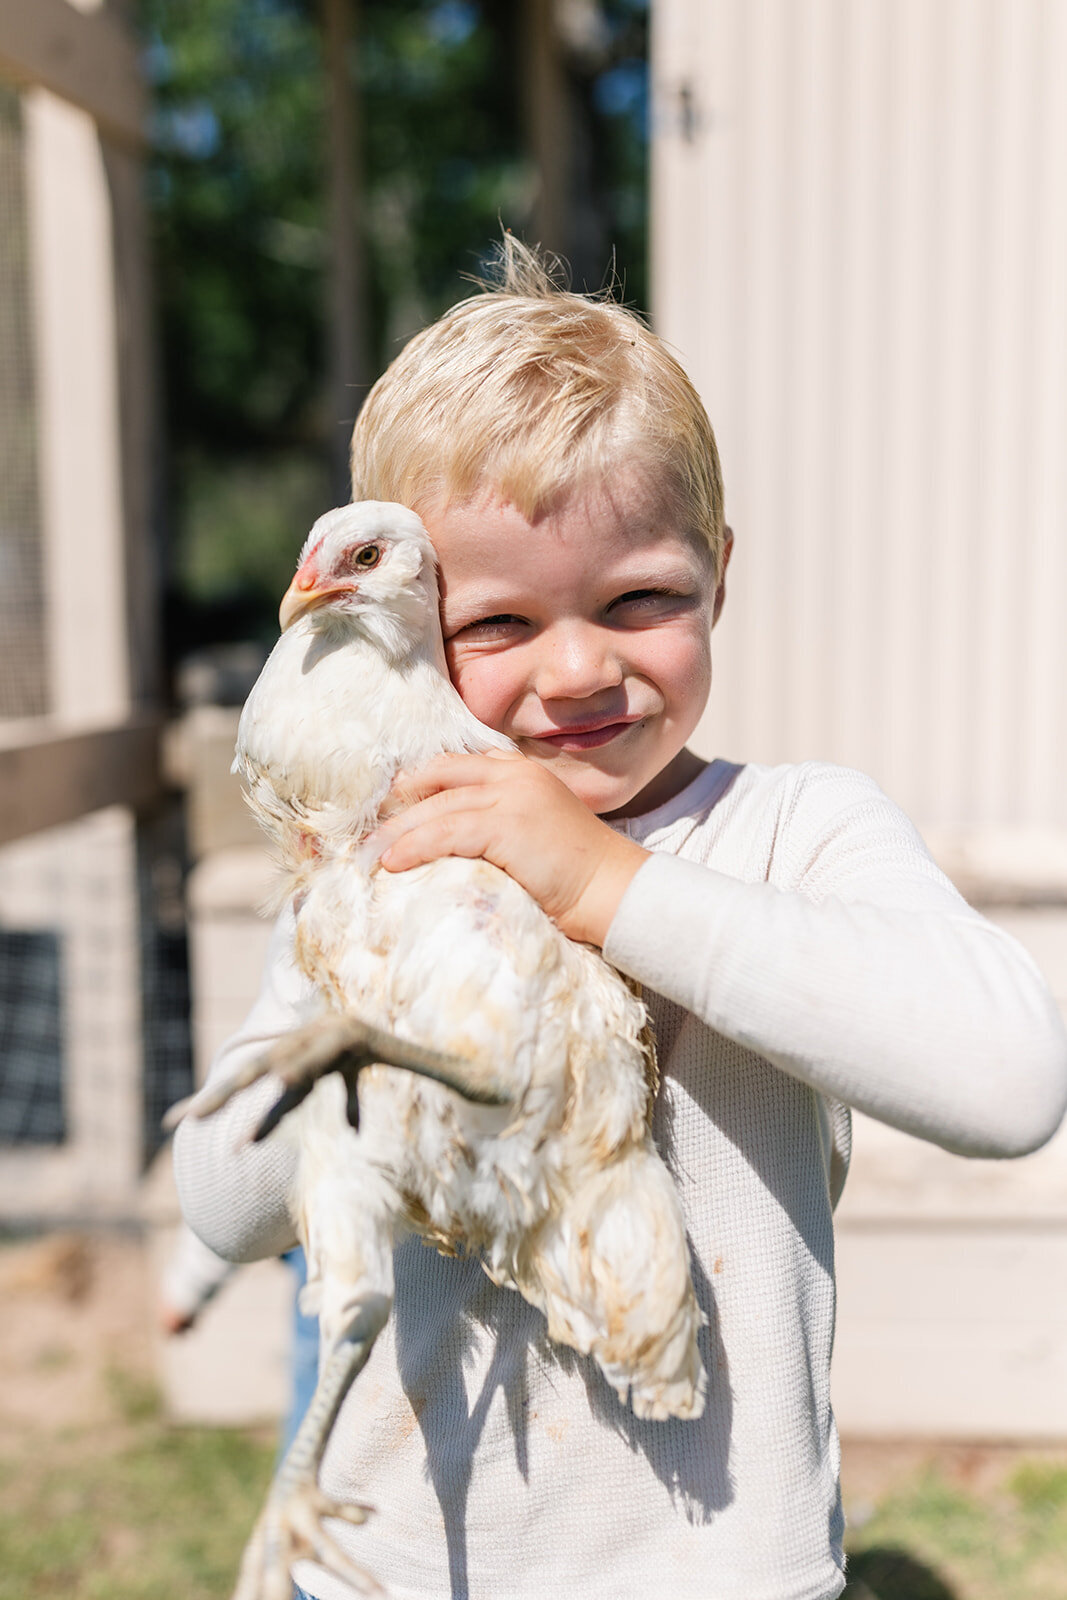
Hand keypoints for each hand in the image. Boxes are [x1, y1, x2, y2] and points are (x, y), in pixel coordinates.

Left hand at [369, 751, 648, 946]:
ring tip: (369, 857)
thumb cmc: (577, 875)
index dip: (416, 784)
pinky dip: (414, 847)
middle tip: (365, 833)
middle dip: (396, 805)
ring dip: (396, 833)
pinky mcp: (507, 824)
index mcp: (519, 771)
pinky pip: (446, 831)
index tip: (387, 808)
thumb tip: (450, 841)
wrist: (615, 890)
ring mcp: (511, 796)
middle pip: (437, 779)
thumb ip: (498, 822)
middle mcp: (513, 774)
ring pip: (436, 807)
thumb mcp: (534, 833)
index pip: (453, 765)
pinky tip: (394, 864)